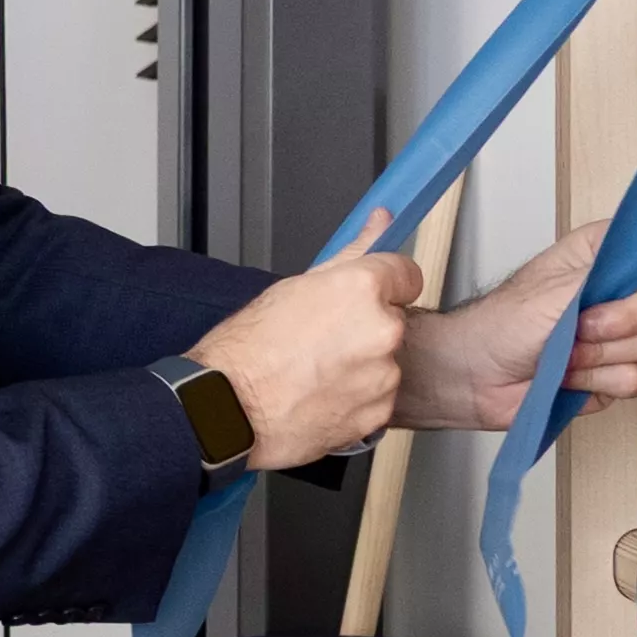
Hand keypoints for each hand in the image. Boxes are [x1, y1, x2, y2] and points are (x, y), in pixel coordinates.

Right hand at [183, 217, 423, 469]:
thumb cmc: (247, 351)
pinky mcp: (377, 414)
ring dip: (361, 365)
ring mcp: (382, 376)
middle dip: (366, 327)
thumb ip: (351, 253)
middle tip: (323, 339)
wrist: (228, 410)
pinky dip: (355, 399)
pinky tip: (320, 396)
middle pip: (392, 320)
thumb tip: (380, 222)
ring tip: (316, 372)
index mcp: (363, 289)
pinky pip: (376, 399)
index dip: (387, 283)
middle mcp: (381, 331)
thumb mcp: (295, 286)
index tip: (371, 294)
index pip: (408, 274)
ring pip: (384, 362)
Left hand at [397, 222, 636, 430]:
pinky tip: (566, 377)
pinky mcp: (610, 377)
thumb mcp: (557, 286)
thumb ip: (610, 273)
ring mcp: (617, 337)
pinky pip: (632, 382)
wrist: (474, 377)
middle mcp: (616, 294)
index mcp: (603, 257)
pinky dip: (596, 383)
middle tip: (582, 325)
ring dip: (601, 356)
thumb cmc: (501, 323)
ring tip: (563, 354)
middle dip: (623, 320)